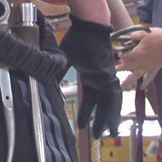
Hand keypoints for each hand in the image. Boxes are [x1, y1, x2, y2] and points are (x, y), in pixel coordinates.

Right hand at [60, 19, 121, 137]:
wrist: (88, 27)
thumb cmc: (78, 38)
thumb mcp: (64, 59)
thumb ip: (57, 73)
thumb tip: (46, 83)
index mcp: (90, 75)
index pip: (90, 97)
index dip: (87, 111)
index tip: (83, 124)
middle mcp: (100, 78)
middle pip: (100, 103)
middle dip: (98, 119)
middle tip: (95, 133)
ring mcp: (107, 77)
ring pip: (109, 103)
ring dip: (107, 119)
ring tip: (105, 134)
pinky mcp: (111, 76)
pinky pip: (115, 97)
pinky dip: (114, 111)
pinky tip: (113, 122)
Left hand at [115, 26, 161, 90]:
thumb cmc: (158, 36)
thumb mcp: (144, 32)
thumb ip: (135, 35)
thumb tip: (130, 38)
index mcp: (138, 52)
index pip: (126, 56)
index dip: (122, 55)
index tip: (120, 54)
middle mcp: (142, 61)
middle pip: (128, 66)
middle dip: (121, 68)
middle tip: (115, 70)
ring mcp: (149, 66)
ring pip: (136, 75)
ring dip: (129, 80)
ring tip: (122, 85)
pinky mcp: (155, 68)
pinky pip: (149, 78)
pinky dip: (145, 83)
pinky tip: (142, 88)